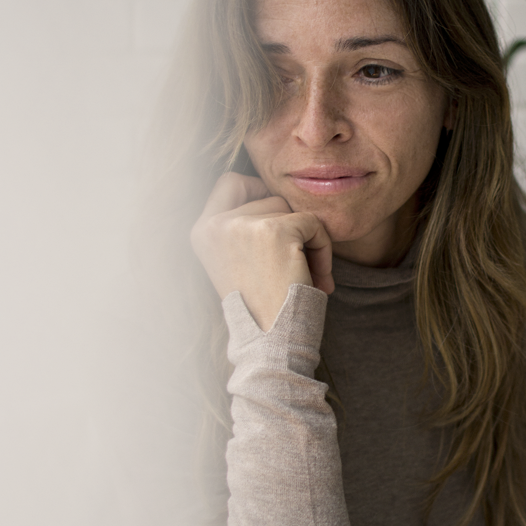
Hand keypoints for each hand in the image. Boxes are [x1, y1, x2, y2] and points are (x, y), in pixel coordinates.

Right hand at [190, 173, 333, 330]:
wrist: (271, 343)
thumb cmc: (262, 309)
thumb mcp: (236, 262)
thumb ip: (243, 228)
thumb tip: (278, 196)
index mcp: (201, 231)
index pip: (230, 181)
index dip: (258, 193)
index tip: (275, 225)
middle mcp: (216, 225)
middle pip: (268, 196)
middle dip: (288, 225)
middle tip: (293, 263)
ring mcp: (243, 224)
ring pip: (292, 210)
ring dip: (307, 242)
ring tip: (303, 277)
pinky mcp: (275, 230)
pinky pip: (314, 223)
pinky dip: (323, 250)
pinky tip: (317, 280)